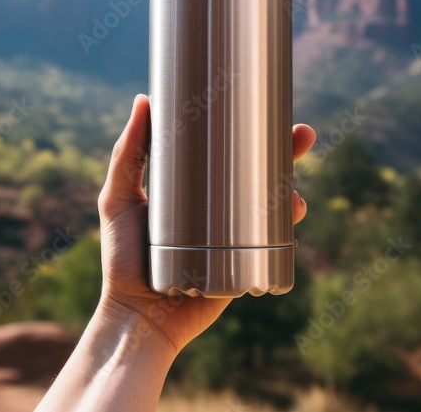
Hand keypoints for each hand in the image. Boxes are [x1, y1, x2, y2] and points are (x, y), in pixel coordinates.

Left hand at [97, 93, 314, 353]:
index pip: (226, 152)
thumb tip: (143, 101)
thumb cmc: (122, 259)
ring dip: (293, 190)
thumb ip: (127, 155)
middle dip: (286, 152)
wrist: (139, 319)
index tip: (265, 104)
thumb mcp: (118, 200)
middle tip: (303, 135)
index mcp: (192, 188)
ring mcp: (233, 235)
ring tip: (295, 187)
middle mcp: (218, 209)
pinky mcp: (244, 262)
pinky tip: (295, 213)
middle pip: (259, 173)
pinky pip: (274, 240)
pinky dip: (289, 224)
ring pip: (273, 204)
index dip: (249, 130)